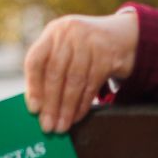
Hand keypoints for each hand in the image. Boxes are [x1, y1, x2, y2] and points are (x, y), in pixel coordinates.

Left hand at [23, 9, 138, 133]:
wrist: (123, 36)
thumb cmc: (84, 49)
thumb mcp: (65, 48)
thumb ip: (49, 70)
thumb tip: (37, 105)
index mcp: (53, 32)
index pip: (36, 60)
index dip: (33, 86)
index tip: (33, 109)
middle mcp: (70, 33)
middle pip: (55, 73)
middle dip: (51, 104)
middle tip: (48, 126)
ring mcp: (90, 43)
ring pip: (75, 82)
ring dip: (67, 108)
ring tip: (62, 126)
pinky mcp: (107, 55)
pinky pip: (91, 85)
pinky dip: (83, 104)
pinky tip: (77, 116)